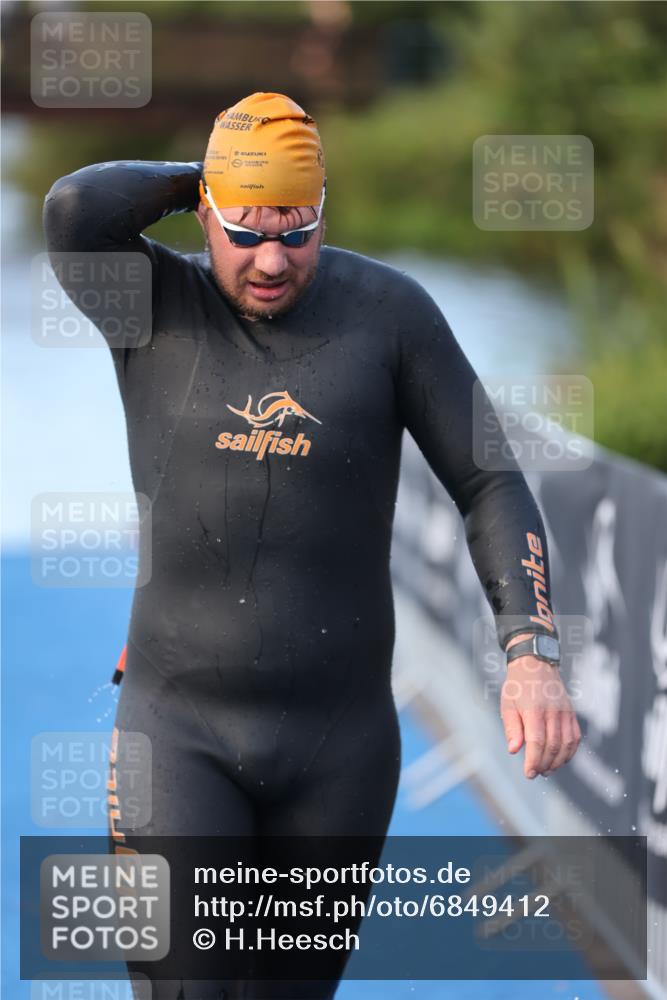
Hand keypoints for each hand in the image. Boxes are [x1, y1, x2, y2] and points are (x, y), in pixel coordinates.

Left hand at [500, 635, 580, 779]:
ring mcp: (565, 712)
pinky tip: (560, 760)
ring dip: (558, 762)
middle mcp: (553, 711)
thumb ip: (511, 728)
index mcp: (534, 709)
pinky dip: (570, 752)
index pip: (537, 741)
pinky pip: (575, 737)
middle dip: (544, 764)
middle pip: (553, 746)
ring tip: (547, 770)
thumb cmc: (517, 686)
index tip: (528, 773)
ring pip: (566, 744)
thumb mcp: (507, 704)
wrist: (535, 663)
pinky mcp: (571, 713)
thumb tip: (514, 750)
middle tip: (535, 773)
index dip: (534, 761)